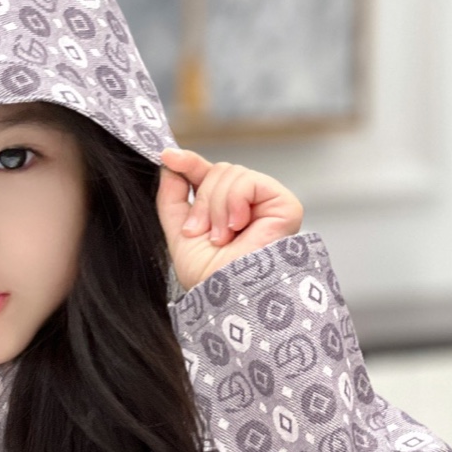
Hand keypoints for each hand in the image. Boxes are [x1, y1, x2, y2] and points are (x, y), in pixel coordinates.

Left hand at [156, 148, 303, 293]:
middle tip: (203, 232)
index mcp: (226, 211)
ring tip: (223, 238)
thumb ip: (172, 198)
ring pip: (230, 173)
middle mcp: (249, 205)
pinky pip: (248, 180)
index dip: (188, 163)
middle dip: (202, 202)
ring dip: (216, 209)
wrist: (228, 295)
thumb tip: (169, 164)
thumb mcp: (179, 233)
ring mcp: (268, 203)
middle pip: (218, 170)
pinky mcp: (284, 204)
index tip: (167, 156)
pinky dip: (234, 203)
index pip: (208, 174)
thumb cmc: (208, 277)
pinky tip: (238, 227)